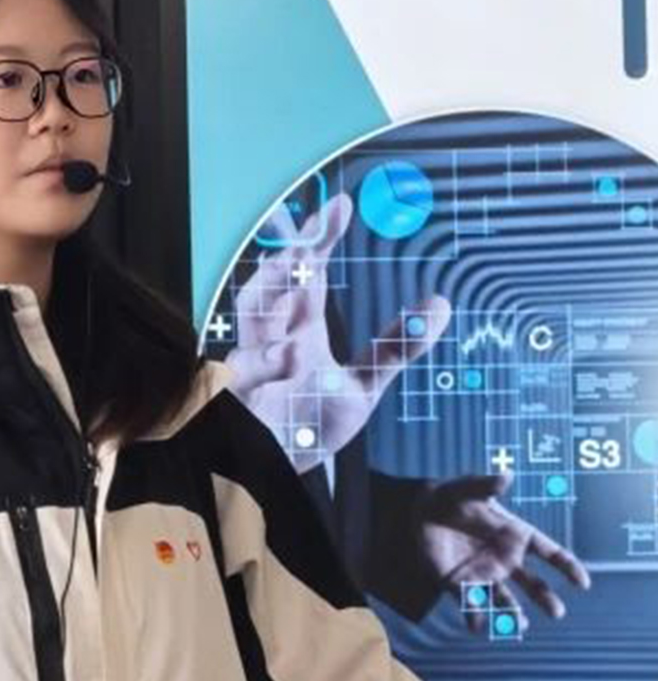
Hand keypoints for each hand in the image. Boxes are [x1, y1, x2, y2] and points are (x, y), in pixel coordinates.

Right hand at [227, 192, 450, 470]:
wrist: (280, 476)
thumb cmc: (311, 424)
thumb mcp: (363, 386)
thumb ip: (397, 347)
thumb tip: (441, 303)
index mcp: (300, 327)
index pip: (306, 272)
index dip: (318, 236)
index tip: (340, 204)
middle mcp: (273, 339)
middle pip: (270, 286)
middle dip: (286, 259)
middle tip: (309, 241)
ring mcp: (253, 368)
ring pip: (251, 320)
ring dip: (271, 297)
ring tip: (300, 282)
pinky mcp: (238, 400)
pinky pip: (241, 374)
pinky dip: (262, 363)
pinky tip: (288, 356)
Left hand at [414, 472, 590, 631]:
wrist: (421, 511)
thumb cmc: (453, 496)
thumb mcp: (468, 488)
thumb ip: (486, 485)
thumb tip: (506, 475)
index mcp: (517, 535)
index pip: (551, 553)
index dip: (568, 567)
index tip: (582, 583)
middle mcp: (505, 559)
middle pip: (534, 584)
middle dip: (545, 598)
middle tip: (556, 612)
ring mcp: (484, 575)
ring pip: (505, 601)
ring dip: (512, 616)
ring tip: (519, 626)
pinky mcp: (459, 584)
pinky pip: (471, 605)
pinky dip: (474, 617)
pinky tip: (476, 626)